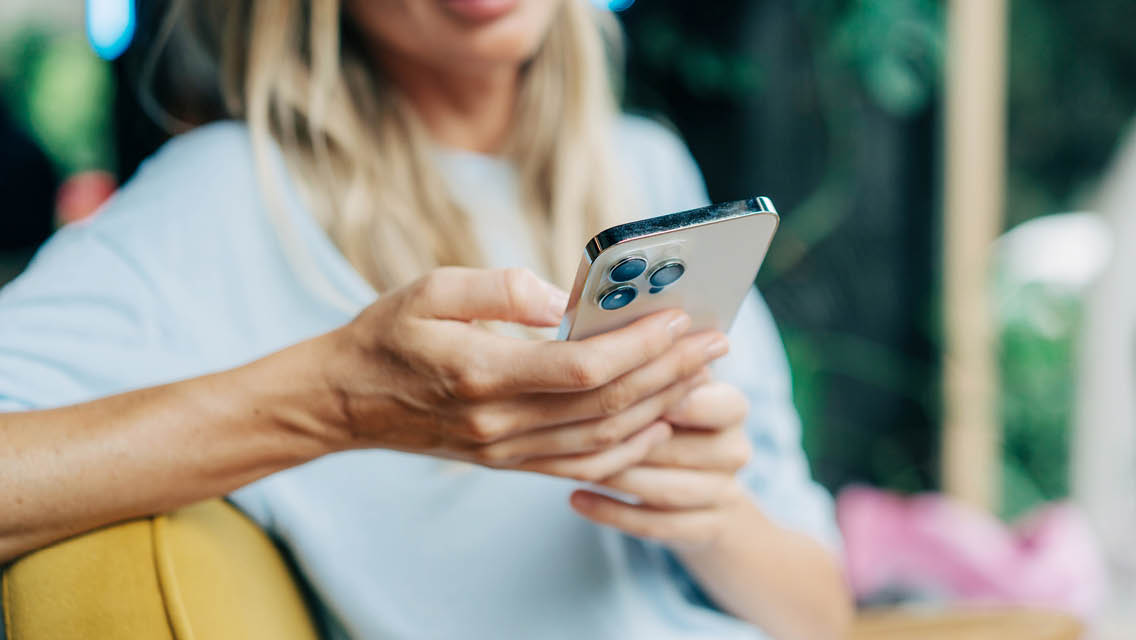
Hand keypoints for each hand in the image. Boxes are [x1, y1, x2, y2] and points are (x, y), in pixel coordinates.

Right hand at [311, 267, 728, 482]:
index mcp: (481, 373)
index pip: (582, 368)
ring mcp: (505, 451)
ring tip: (700, 373)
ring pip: (604, 440)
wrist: (345, 401)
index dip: (640, 346)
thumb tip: (565, 299)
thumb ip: (501, 288)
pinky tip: (657, 423)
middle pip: (607, 406)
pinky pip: (582, 466)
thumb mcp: (430, 289)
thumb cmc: (386, 335)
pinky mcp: (508, 463)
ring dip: (660, 407)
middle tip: (716, 341)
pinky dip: (628, 449)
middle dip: (670, 372)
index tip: (681, 317)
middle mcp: (500, 423)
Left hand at [569, 378, 753, 548]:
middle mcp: (734, 450)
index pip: (724, 403)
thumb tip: (607, 343)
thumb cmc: (673, 424)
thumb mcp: (672, 390)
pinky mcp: (705, 530)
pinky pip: (657, 525)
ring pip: (667, 490)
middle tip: (580, 435)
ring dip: (618, 478)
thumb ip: (652, 370)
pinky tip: (576, 499)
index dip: (684, 402)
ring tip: (573, 467)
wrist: (708, 498)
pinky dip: (613, 512)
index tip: (639, 395)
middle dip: (630, 444)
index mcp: (731, 407)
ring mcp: (723, 493)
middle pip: (682, 449)